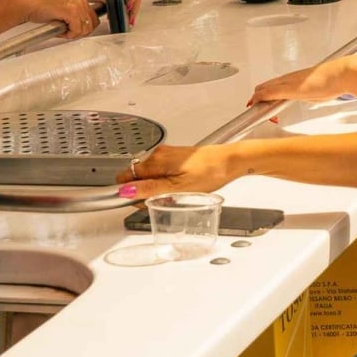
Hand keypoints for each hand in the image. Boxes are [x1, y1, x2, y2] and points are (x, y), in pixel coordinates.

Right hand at [22, 0, 98, 38]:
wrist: (29, 6)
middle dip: (79, 33)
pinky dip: (68, 34)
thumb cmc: (44, 11)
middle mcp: (81, 1)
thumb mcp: (66, 14)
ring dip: (73, 34)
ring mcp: (76, 5)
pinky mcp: (70, 11)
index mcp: (82, 0)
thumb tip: (88, 30)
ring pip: (85, 29)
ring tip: (62, 30)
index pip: (95, 20)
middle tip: (67, 32)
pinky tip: (59, 30)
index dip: (84, 30)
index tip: (73, 30)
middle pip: (92, 26)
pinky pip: (76, 30)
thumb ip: (79, 19)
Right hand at [117, 144, 235, 197]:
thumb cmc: (210, 172)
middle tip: (165, 200)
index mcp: (155, 160)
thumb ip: (151, 189)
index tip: (144, 201)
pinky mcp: (176, 157)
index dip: (131, 193)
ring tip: (176, 194)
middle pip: (137, 177)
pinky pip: (161, 172)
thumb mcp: (178, 187)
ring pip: (149, 176)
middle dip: (145, 192)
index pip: (125, 177)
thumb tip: (127, 191)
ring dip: (157, 188)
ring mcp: (167, 154)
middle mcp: (158, 154)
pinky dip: (166, 182)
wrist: (231, 160)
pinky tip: (180, 187)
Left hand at [249, 60, 349, 104]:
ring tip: (256, 114)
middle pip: (263, 87)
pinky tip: (254, 106)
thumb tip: (310, 97)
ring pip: (262, 89)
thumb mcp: (318, 91)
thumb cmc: (333, 81)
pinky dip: (257, 100)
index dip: (265, 97)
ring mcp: (286, 82)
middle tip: (260, 114)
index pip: (272, 87)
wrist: (339, 74)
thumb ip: (310, 94)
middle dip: (258, 101)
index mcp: (294, 79)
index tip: (265, 108)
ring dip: (256, 102)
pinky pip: (266, 93)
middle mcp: (288, 79)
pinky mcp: (287, 88)